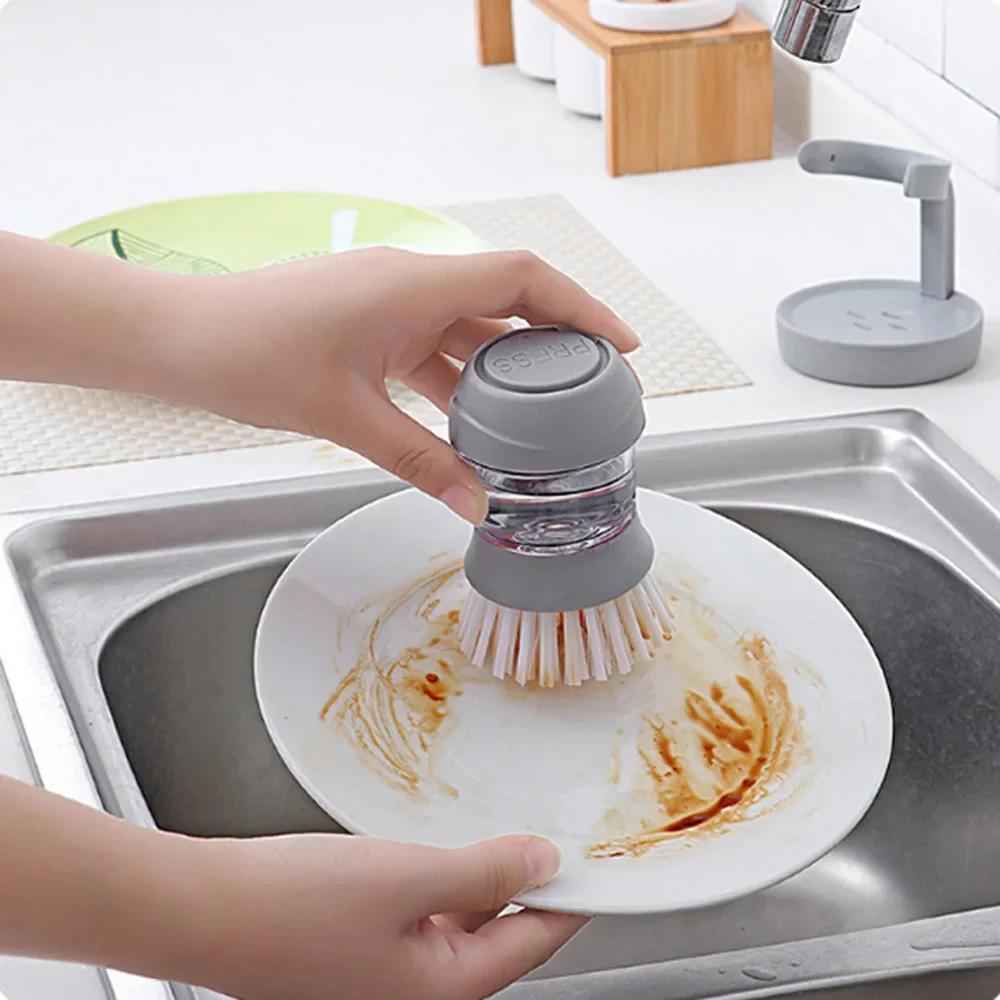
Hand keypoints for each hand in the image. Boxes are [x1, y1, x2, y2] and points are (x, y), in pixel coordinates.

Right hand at [0, 775, 583, 999]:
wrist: (205, 907)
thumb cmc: (294, 907)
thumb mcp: (410, 879)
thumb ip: (485, 872)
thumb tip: (542, 863)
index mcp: (442, 990)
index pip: (534, 942)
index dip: (570, 896)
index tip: (596, 861)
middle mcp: (417, 990)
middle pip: (498, 934)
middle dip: (524, 883)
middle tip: (546, 832)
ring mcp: (385, 969)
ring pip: (457, 919)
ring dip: (477, 876)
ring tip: (495, 831)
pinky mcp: (358, 944)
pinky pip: (419, 909)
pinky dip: (435, 878)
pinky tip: (431, 843)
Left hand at [143, 247, 637, 522]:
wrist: (182, 338)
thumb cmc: (249, 355)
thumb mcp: (347, 417)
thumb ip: (419, 461)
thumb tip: (475, 505)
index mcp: (411, 284)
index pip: (523, 278)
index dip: (581, 308)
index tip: (619, 347)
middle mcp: (408, 284)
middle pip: (506, 303)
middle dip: (556, 345)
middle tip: (594, 389)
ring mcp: (388, 303)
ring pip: (469, 331)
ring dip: (506, 371)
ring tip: (546, 416)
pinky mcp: (369, 325)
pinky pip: (432, 349)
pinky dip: (460, 383)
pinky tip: (475, 425)